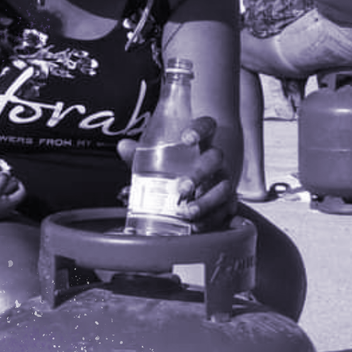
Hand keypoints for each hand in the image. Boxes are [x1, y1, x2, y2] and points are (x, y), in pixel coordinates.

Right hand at [0, 173, 26, 223]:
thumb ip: (2, 179)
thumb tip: (8, 173)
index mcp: (11, 203)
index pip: (22, 192)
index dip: (19, 183)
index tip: (14, 178)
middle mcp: (8, 208)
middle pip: (12, 193)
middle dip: (5, 184)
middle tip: (0, 180)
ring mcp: (1, 211)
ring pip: (2, 196)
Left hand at [117, 116, 236, 232]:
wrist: (202, 184)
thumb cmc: (179, 167)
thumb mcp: (161, 158)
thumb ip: (142, 153)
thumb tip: (123, 146)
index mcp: (202, 142)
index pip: (207, 126)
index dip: (199, 129)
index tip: (187, 138)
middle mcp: (216, 160)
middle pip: (215, 159)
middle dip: (200, 174)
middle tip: (181, 187)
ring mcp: (224, 180)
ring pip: (224, 188)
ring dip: (206, 201)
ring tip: (188, 212)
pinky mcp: (228, 201)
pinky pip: (225, 210)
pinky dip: (212, 220)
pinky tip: (197, 226)